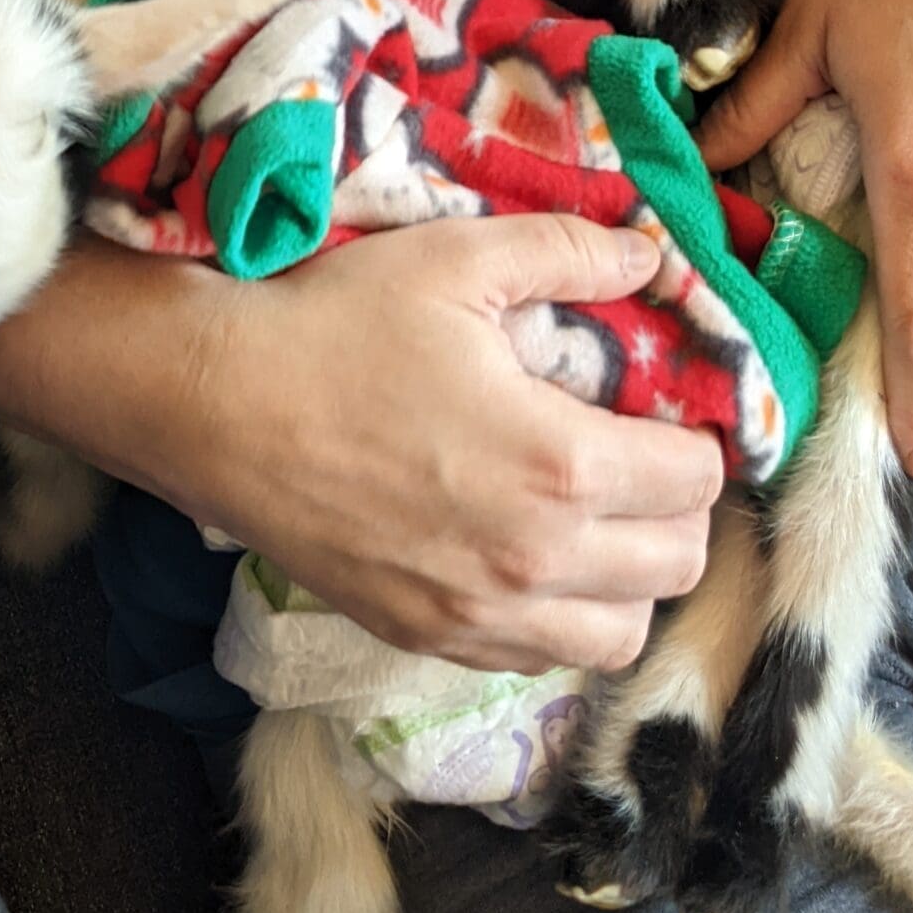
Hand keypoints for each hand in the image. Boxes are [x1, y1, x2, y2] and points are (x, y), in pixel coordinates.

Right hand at [179, 213, 723, 673]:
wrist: (216, 405)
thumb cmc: (335, 324)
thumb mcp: (456, 259)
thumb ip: (566, 252)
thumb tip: (648, 255)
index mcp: (560, 464)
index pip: (696, 481)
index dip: (696, 439)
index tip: (666, 413)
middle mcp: (535, 559)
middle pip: (677, 567)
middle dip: (676, 510)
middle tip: (638, 460)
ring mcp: (478, 613)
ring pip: (619, 635)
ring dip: (627, 579)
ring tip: (594, 520)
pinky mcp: (425, 637)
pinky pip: (537, 660)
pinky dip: (557, 619)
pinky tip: (526, 558)